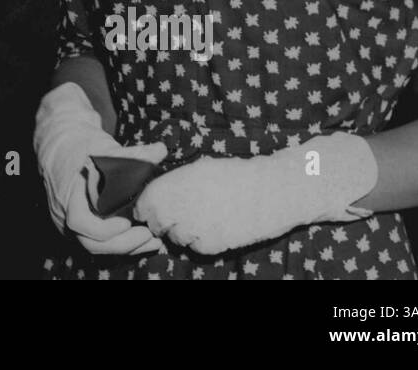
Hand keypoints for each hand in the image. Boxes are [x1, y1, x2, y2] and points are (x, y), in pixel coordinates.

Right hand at [34, 83, 167, 254]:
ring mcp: (68, 222)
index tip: (127, 222)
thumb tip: (161, 150)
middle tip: (148, 236)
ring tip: (150, 241)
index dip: (104, 229)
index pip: (80, 222)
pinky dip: (117, 243)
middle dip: (122, 244)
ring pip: (95, 246)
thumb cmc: (80, 145)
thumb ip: (133, 152)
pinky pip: (96, 242)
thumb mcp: (104, 146)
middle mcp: (65, 213)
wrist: (59, 145)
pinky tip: (139, 240)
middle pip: (90, 242)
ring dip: (123, 247)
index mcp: (68, 193)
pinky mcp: (78, 226)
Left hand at [133, 133, 377, 255]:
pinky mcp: (211, 244)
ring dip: (185, 233)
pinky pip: (197, 248)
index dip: (148, 208)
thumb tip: (156, 196)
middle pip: (156, 223)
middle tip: (181, 217)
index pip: (144, 203)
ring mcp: (194, 226)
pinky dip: (204, 242)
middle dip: (164, 222)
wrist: (273, 189)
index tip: (155, 210)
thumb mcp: (200, 169)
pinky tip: (219, 227)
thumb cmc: (237, 175)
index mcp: (174, 182)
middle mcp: (179, 204)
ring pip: (176, 238)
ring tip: (207, 218)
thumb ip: (175, 183)